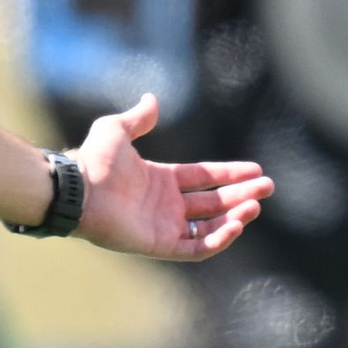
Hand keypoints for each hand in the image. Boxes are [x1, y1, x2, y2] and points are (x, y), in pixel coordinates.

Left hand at [73, 94, 273, 259]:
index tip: (256, 169)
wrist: (79, 189)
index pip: (203, 177)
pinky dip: (218, 239)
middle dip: (241, 194)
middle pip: (213, 201)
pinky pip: (196, 247)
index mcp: (160, 179)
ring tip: (255, 205)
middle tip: (268, 186)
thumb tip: (152, 99)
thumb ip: (138, 118)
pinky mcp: (160, 245)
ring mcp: (164, 226)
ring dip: (235, 217)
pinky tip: (235, 224)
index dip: (229, 173)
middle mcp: (165, 204)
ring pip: (210, 225)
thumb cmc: (96, 160)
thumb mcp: (117, 130)